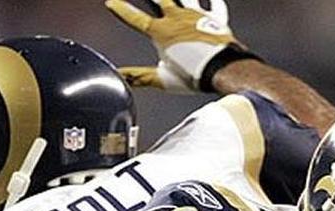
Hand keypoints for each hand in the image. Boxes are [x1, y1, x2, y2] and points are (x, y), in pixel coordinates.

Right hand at [105, 0, 242, 92]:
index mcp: (160, 32)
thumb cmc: (194, 76)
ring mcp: (196, 16)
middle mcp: (176, 19)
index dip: (122, 10)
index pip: (135, 18)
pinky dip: (213, 0)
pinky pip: (214, 4)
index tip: (112, 2)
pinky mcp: (215, 19)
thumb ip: (140, 76)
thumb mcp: (162, 78)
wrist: (223, 69)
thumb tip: (121, 77)